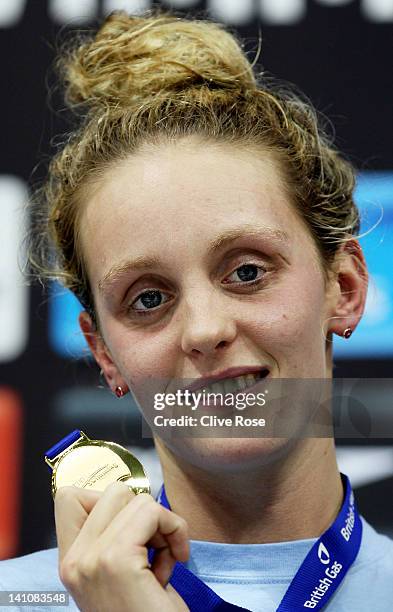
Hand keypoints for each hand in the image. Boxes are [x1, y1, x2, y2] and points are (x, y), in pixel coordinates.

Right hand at [54, 482, 189, 611]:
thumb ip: (113, 539)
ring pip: (135, 498)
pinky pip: (152, 512)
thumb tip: (133, 499)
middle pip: (112, 491)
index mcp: (70, 562)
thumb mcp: (120, 575)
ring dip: (162, 524)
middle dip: (144, 512)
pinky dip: (175, 529)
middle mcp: (73, 561)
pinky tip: (176, 562)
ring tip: (164, 560)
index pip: (70, 498)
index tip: (133, 528)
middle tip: (154, 547)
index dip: (109, 501)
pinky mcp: (116, 561)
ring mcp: (90, 560)